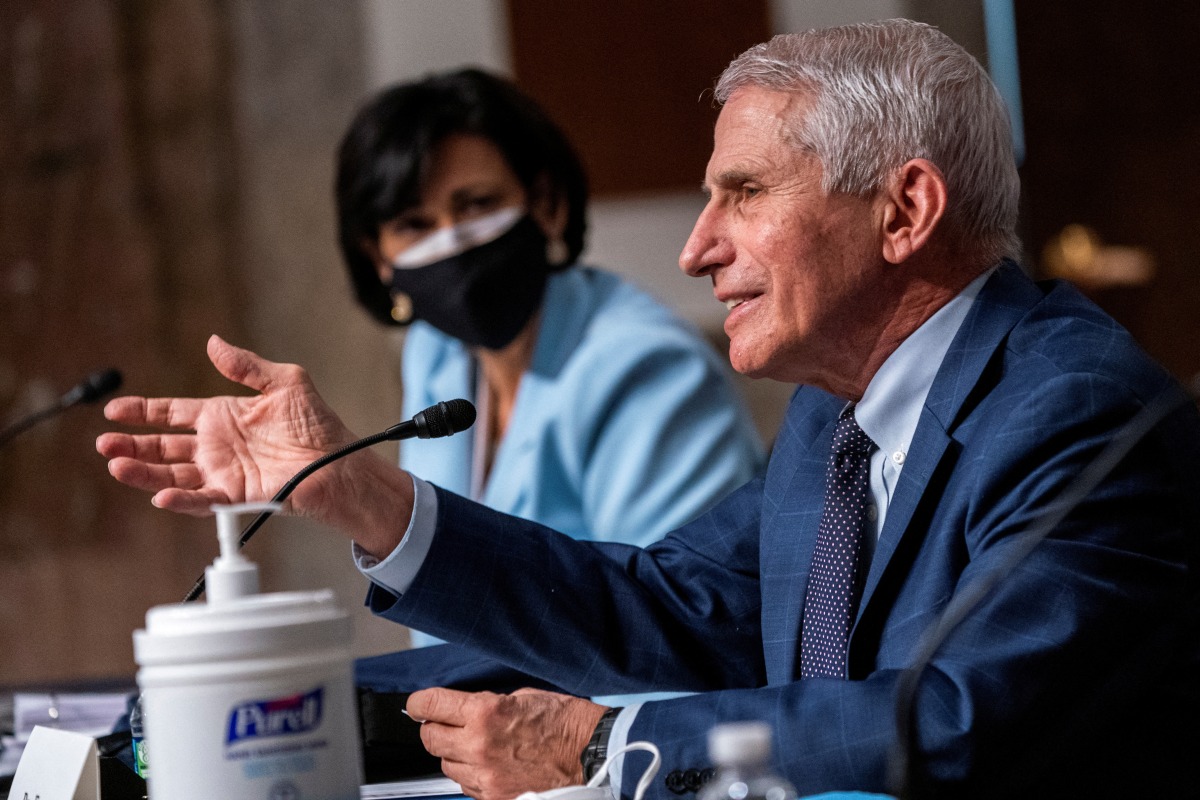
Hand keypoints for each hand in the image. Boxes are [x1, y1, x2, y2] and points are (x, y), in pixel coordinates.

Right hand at [96, 335, 411, 552]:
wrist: (339, 461)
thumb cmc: (318, 424)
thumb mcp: (285, 382)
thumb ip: (246, 366)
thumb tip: (214, 342)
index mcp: (223, 416)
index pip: (173, 413)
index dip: (143, 412)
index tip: (114, 410)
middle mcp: (217, 446)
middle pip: (163, 446)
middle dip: (132, 445)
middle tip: (104, 444)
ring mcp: (224, 471)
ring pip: (173, 474)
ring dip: (144, 472)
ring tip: (116, 466)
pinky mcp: (236, 494)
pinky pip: (201, 499)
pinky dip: (180, 498)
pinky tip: (159, 493)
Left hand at [408, 687, 607, 799]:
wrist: (591, 754)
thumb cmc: (564, 722)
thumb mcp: (521, 697)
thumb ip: (484, 705)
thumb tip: (460, 710)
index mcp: (485, 713)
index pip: (431, 706)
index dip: (420, 704)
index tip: (419, 705)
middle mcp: (479, 746)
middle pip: (430, 740)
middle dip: (435, 729)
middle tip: (448, 724)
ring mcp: (485, 777)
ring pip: (447, 766)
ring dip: (456, 755)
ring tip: (480, 747)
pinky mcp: (494, 798)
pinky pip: (467, 787)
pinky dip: (473, 776)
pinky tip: (492, 765)